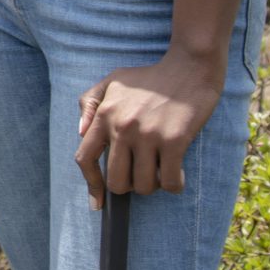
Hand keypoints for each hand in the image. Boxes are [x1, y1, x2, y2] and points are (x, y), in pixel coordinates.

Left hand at [74, 52, 224, 206]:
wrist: (189, 67)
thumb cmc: (150, 77)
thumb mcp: (113, 81)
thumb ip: (90, 103)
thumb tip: (80, 133)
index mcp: (105, 115)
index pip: (84, 158)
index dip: (90, 185)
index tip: (97, 202)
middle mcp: (123, 127)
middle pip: (116, 182)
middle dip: (128, 186)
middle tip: (140, 175)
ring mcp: (149, 135)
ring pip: (144, 186)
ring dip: (152, 186)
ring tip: (159, 170)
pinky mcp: (175, 140)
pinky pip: (170, 182)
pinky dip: (174, 185)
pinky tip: (177, 176)